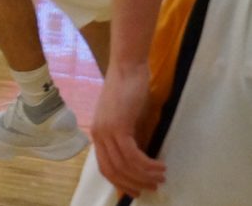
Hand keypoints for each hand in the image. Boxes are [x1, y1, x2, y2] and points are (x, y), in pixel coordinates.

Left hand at [91, 63, 165, 197]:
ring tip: (161, 177)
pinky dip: (147, 165)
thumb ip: (128, 139)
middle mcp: (98, 134)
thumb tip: (139, 163)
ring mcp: (106, 130)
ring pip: (125, 166)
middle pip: (113, 171)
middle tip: (152, 187)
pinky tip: (160, 165)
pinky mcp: (118, 126)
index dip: (121, 183)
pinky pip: (133, 156)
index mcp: (98, 133)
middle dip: (133, 184)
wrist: (128, 68)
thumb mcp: (127, 120)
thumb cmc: (130, 91)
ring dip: (145, 176)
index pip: (104, 167)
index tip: (137, 191)